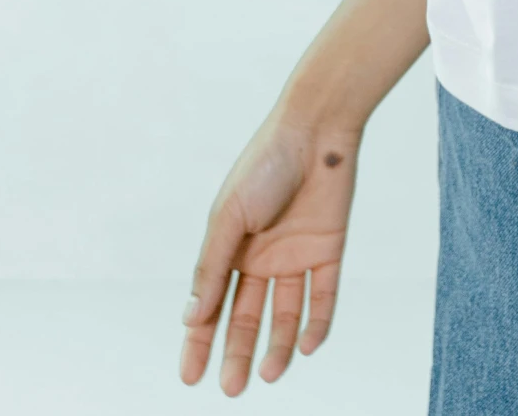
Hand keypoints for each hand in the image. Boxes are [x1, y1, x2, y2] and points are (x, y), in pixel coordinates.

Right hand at [179, 105, 359, 394]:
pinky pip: (323, 295)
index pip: (211, 303)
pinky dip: (316, 323)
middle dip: (237, 352)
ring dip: (276, 344)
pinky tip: (305, 346)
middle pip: (247, 315)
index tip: (189, 377)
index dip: (199, 340)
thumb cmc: (265, 164)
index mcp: (230, 246)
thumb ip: (213, 266)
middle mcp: (262, 256)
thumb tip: (191, 317)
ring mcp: (295, 254)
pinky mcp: (328, 250)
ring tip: (267, 374)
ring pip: (285, 312)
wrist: (316, 129)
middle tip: (231, 389)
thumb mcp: (229, 216)